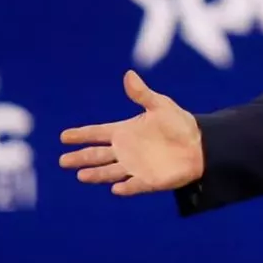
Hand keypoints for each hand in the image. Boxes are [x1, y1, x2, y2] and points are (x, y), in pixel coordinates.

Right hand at [59, 70, 204, 194]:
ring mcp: (135, 167)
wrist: (199, 145)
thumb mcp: (160, 105)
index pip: (98, 133)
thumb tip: (128, 74)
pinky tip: (116, 188)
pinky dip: (126, 187)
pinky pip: (135, 184)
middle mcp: (125, 151)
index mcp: (125, 132)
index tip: (64, 136)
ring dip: (97, 174)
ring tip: (81, 175)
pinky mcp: (148, 180)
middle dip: (81, 157)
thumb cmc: (178, 124)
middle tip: (63, 160)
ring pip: (110, 171)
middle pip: (98, 155)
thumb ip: (142, 94)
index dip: (82, 134)